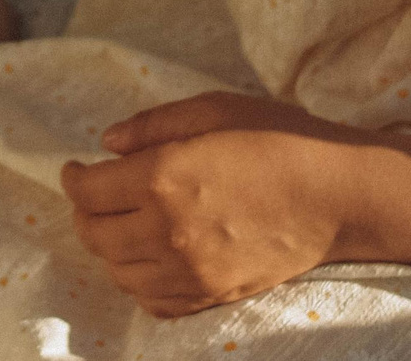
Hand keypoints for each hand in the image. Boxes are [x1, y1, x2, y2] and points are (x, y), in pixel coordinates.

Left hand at [60, 92, 358, 318]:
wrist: (338, 195)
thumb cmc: (278, 138)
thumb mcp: (211, 109)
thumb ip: (151, 124)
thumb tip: (106, 143)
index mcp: (163, 178)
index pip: (87, 191)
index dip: (72, 177)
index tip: (75, 168)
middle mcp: (168, 231)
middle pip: (94, 234)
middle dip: (83, 212)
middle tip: (92, 194)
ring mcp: (191, 270)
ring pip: (118, 272)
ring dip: (107, 247)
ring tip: (117, 223)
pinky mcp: (212, 294)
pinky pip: (153, 301)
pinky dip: (137, 281)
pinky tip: (146, 256)